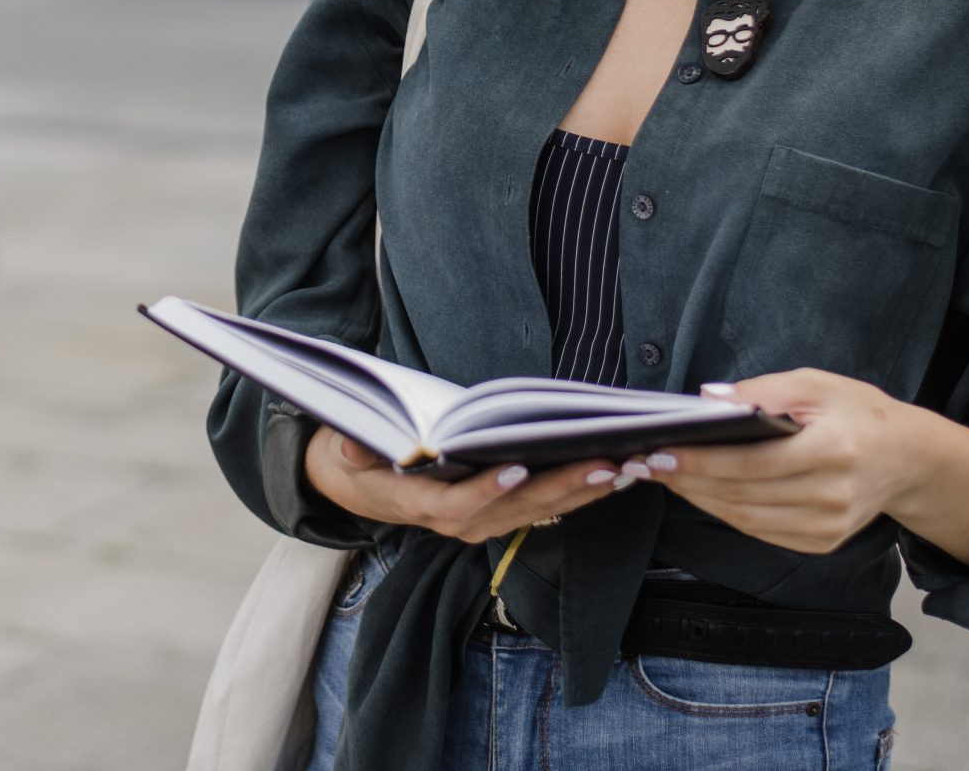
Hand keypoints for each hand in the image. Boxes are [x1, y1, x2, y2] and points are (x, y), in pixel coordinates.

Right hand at [304, 426, 638, 546]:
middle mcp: (460, 522)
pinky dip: (581, 491)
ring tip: (626, 467)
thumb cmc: (357, 459)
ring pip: (541, 511)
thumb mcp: (342, 450)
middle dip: (564, 487)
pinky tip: (615, 472)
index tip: (520, 468)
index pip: (460, 503)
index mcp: (422, 505)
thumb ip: (350, 450)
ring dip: (585, 491)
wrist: (362, 487)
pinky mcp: (502, 513)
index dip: (490, 489)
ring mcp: (484, 522)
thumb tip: (351, 447)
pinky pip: (546, 506)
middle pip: (518, 508)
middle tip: (606, 464)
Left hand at [653, 369, 933, 555]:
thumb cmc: (857, 412)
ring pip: (745, 518)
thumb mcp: (816, 383)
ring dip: (698, 499)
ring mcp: (828, 527)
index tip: (659, 452)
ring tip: (664, 477)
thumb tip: (707, 399)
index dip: (701, 461)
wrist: (907, 458)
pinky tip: (701, 493)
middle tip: (645, 464)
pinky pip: (760, 531)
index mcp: (832, 451)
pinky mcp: (821, 542)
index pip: (751, 463)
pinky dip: (725, 512)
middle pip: (742, 494)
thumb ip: (762, 390)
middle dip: (687, 480)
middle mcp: (831, 496)